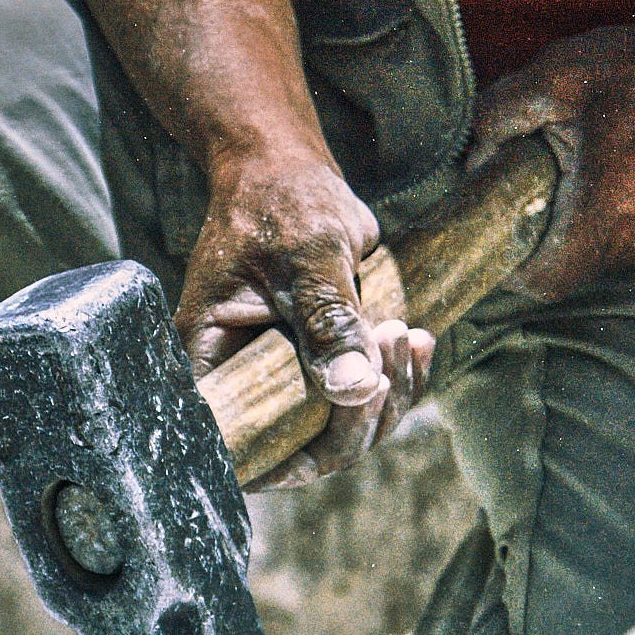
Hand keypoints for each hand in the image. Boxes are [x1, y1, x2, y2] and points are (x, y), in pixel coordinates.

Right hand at [176, 150, 433, 489]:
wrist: (290, 176)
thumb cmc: (280, 207)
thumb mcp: (306, 258)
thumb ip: (327, 322)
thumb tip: (354, 387)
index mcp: (215, 369)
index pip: (246, 452)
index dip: (296, 459)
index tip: (347, 407)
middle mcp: (250, 390)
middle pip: (308, 452)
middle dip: (359, 418)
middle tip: (391, 350)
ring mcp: (291, 386)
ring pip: (346, 432)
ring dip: (390, 396)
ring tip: (408, 334)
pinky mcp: (326, 372)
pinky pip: (368, 403)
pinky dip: (401, 381)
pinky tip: (420, 342)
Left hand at [468, 17, 634, 301]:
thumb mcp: (560, 77)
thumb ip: (502, 114)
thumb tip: (472, 155)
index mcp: (604, 212)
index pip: (543, 280)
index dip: (511, 270)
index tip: (497, 238)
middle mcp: (631, 241)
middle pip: (562, 273)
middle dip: (534, 245)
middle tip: (520, 202)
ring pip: (587, 264)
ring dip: (564, 236)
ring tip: (560, 185)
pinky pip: (612, 249)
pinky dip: (592, 228)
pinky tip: (593, 185)